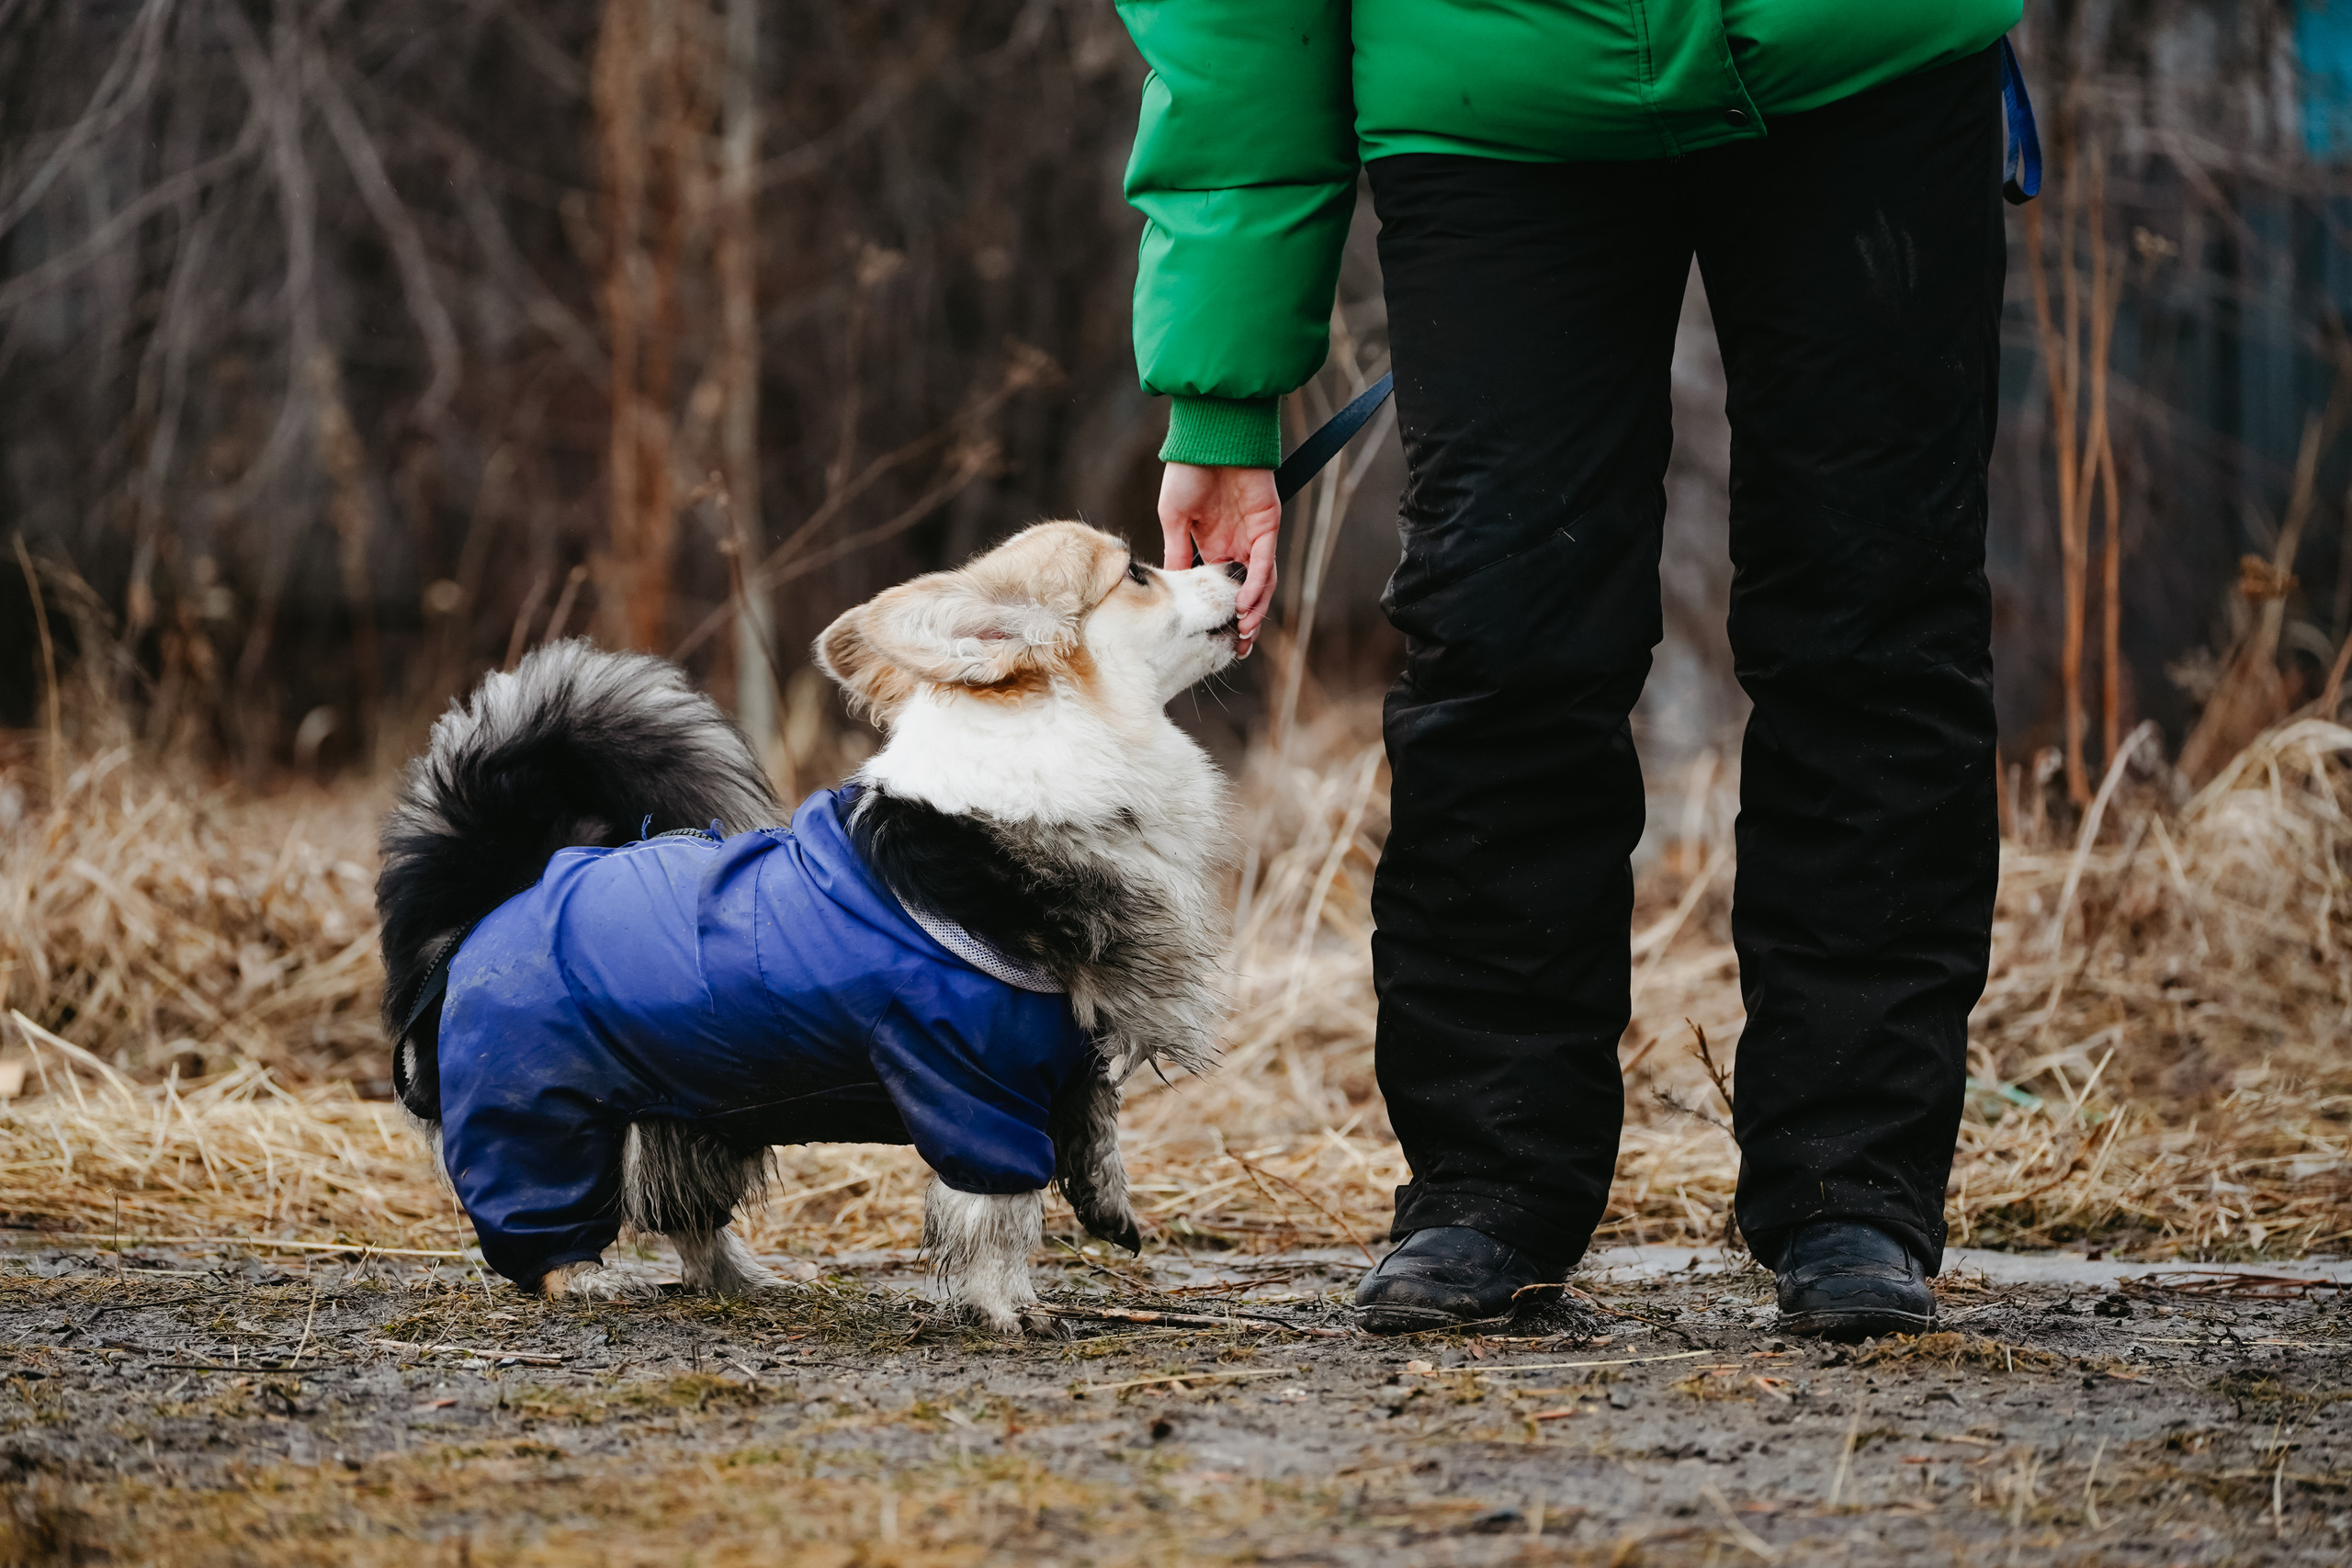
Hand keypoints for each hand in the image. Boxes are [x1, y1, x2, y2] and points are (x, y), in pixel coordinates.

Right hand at [1158, 462, 1279, 654]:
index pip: (1220, 587)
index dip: (1220, 613)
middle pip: (1246, 590)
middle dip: (1244, 620)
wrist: (1208, 438)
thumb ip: (1176, 552)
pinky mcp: (1267, 525)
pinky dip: (1257, 584)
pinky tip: (1246, 603)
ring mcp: (1253, 536)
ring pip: (1261, 581)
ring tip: (1245, 633)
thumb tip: (1171, 585)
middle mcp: (1236, 544)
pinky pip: (1265, 562)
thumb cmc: (1187, 471)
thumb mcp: (1173, 519)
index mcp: (1212, 544)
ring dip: (1254, 608)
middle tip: (1238, 649)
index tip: (1215, 640)